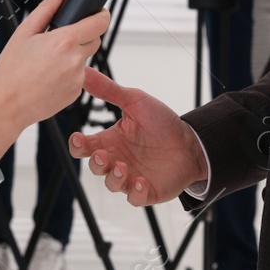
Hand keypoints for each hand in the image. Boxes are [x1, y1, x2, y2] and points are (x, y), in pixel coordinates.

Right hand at [0, 0, 108, 157]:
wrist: (6, 106)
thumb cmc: (10, 71)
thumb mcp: (24, 32)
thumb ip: (47, 8)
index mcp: (64, 41)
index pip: (99, 23)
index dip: (101, 15)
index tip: (98, 13)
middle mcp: (75, 60)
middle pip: (94, 40)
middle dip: (82, 36)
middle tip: (58, 40)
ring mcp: (77, 79)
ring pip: (84, 59)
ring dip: (72, 57)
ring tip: (46, 64)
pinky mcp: (75, 94)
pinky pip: (77, 77)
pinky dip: (67, 74)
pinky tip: (47, 78)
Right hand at [69, 67, 208, 206]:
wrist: (192, 141)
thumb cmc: (161, 122)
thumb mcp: (134, 101)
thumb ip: (108, 90)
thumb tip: (84, 71)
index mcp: (111, 141)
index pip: (85, 147)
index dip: (78, 145)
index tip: (79, 138)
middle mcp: (117, 160)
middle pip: (95, 167)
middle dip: (96, 164)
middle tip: (104, 155)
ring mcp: (131, 177)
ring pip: (112, 184)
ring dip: (114, 178)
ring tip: (124, 168)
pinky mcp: (147, 191)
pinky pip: (135, 198)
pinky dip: (135, 193)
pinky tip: (141, 182)